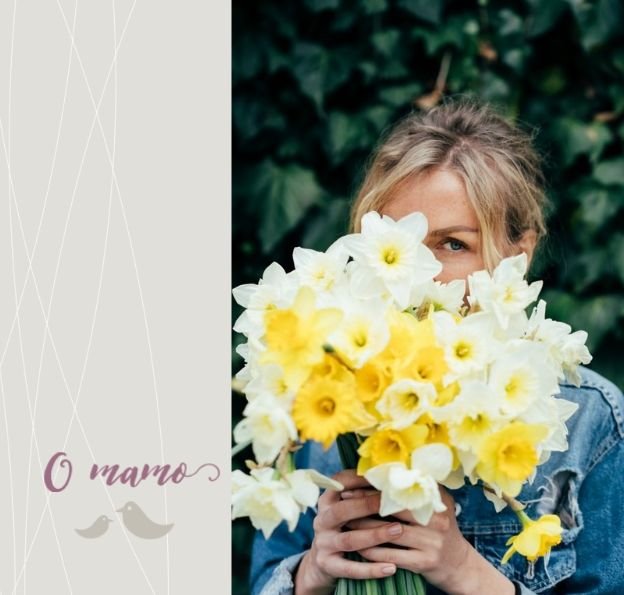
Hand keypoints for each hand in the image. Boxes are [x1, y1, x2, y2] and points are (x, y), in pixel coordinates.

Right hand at [294, 470, 403, 594]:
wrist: (321, 562)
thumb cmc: (343, 527)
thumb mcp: (345, 508)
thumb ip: (361, 494)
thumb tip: (392, 477)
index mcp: (326, 501)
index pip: (339, 484)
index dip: (358, 478)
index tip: (380, 475)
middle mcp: (321, 520)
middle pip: (342, 511)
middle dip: (366, 505)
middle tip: (391, 502)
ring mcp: (323, 543)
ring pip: (349, 540)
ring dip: (375, 535)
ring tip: (398, 530)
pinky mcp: (328, 565)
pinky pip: (350, 569)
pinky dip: (371, 569)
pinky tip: (391, 567)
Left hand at [348, 487, 514, 594]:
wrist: (459, 564)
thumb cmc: (438, 528)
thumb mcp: (436, 503)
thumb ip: (416, 486)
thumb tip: (383, 465)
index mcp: (436, 499)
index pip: (399, 488)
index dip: (373, 486)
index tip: (352, 484)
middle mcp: (437, 519)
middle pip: (393, 508)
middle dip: (365, 504)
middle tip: (344, 501)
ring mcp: (432, 542)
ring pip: (389, 532)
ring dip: (364, 528)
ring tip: (346, 522)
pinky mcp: (425, 562)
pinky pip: (392, 556)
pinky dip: (374, 551)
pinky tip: (360, 547)